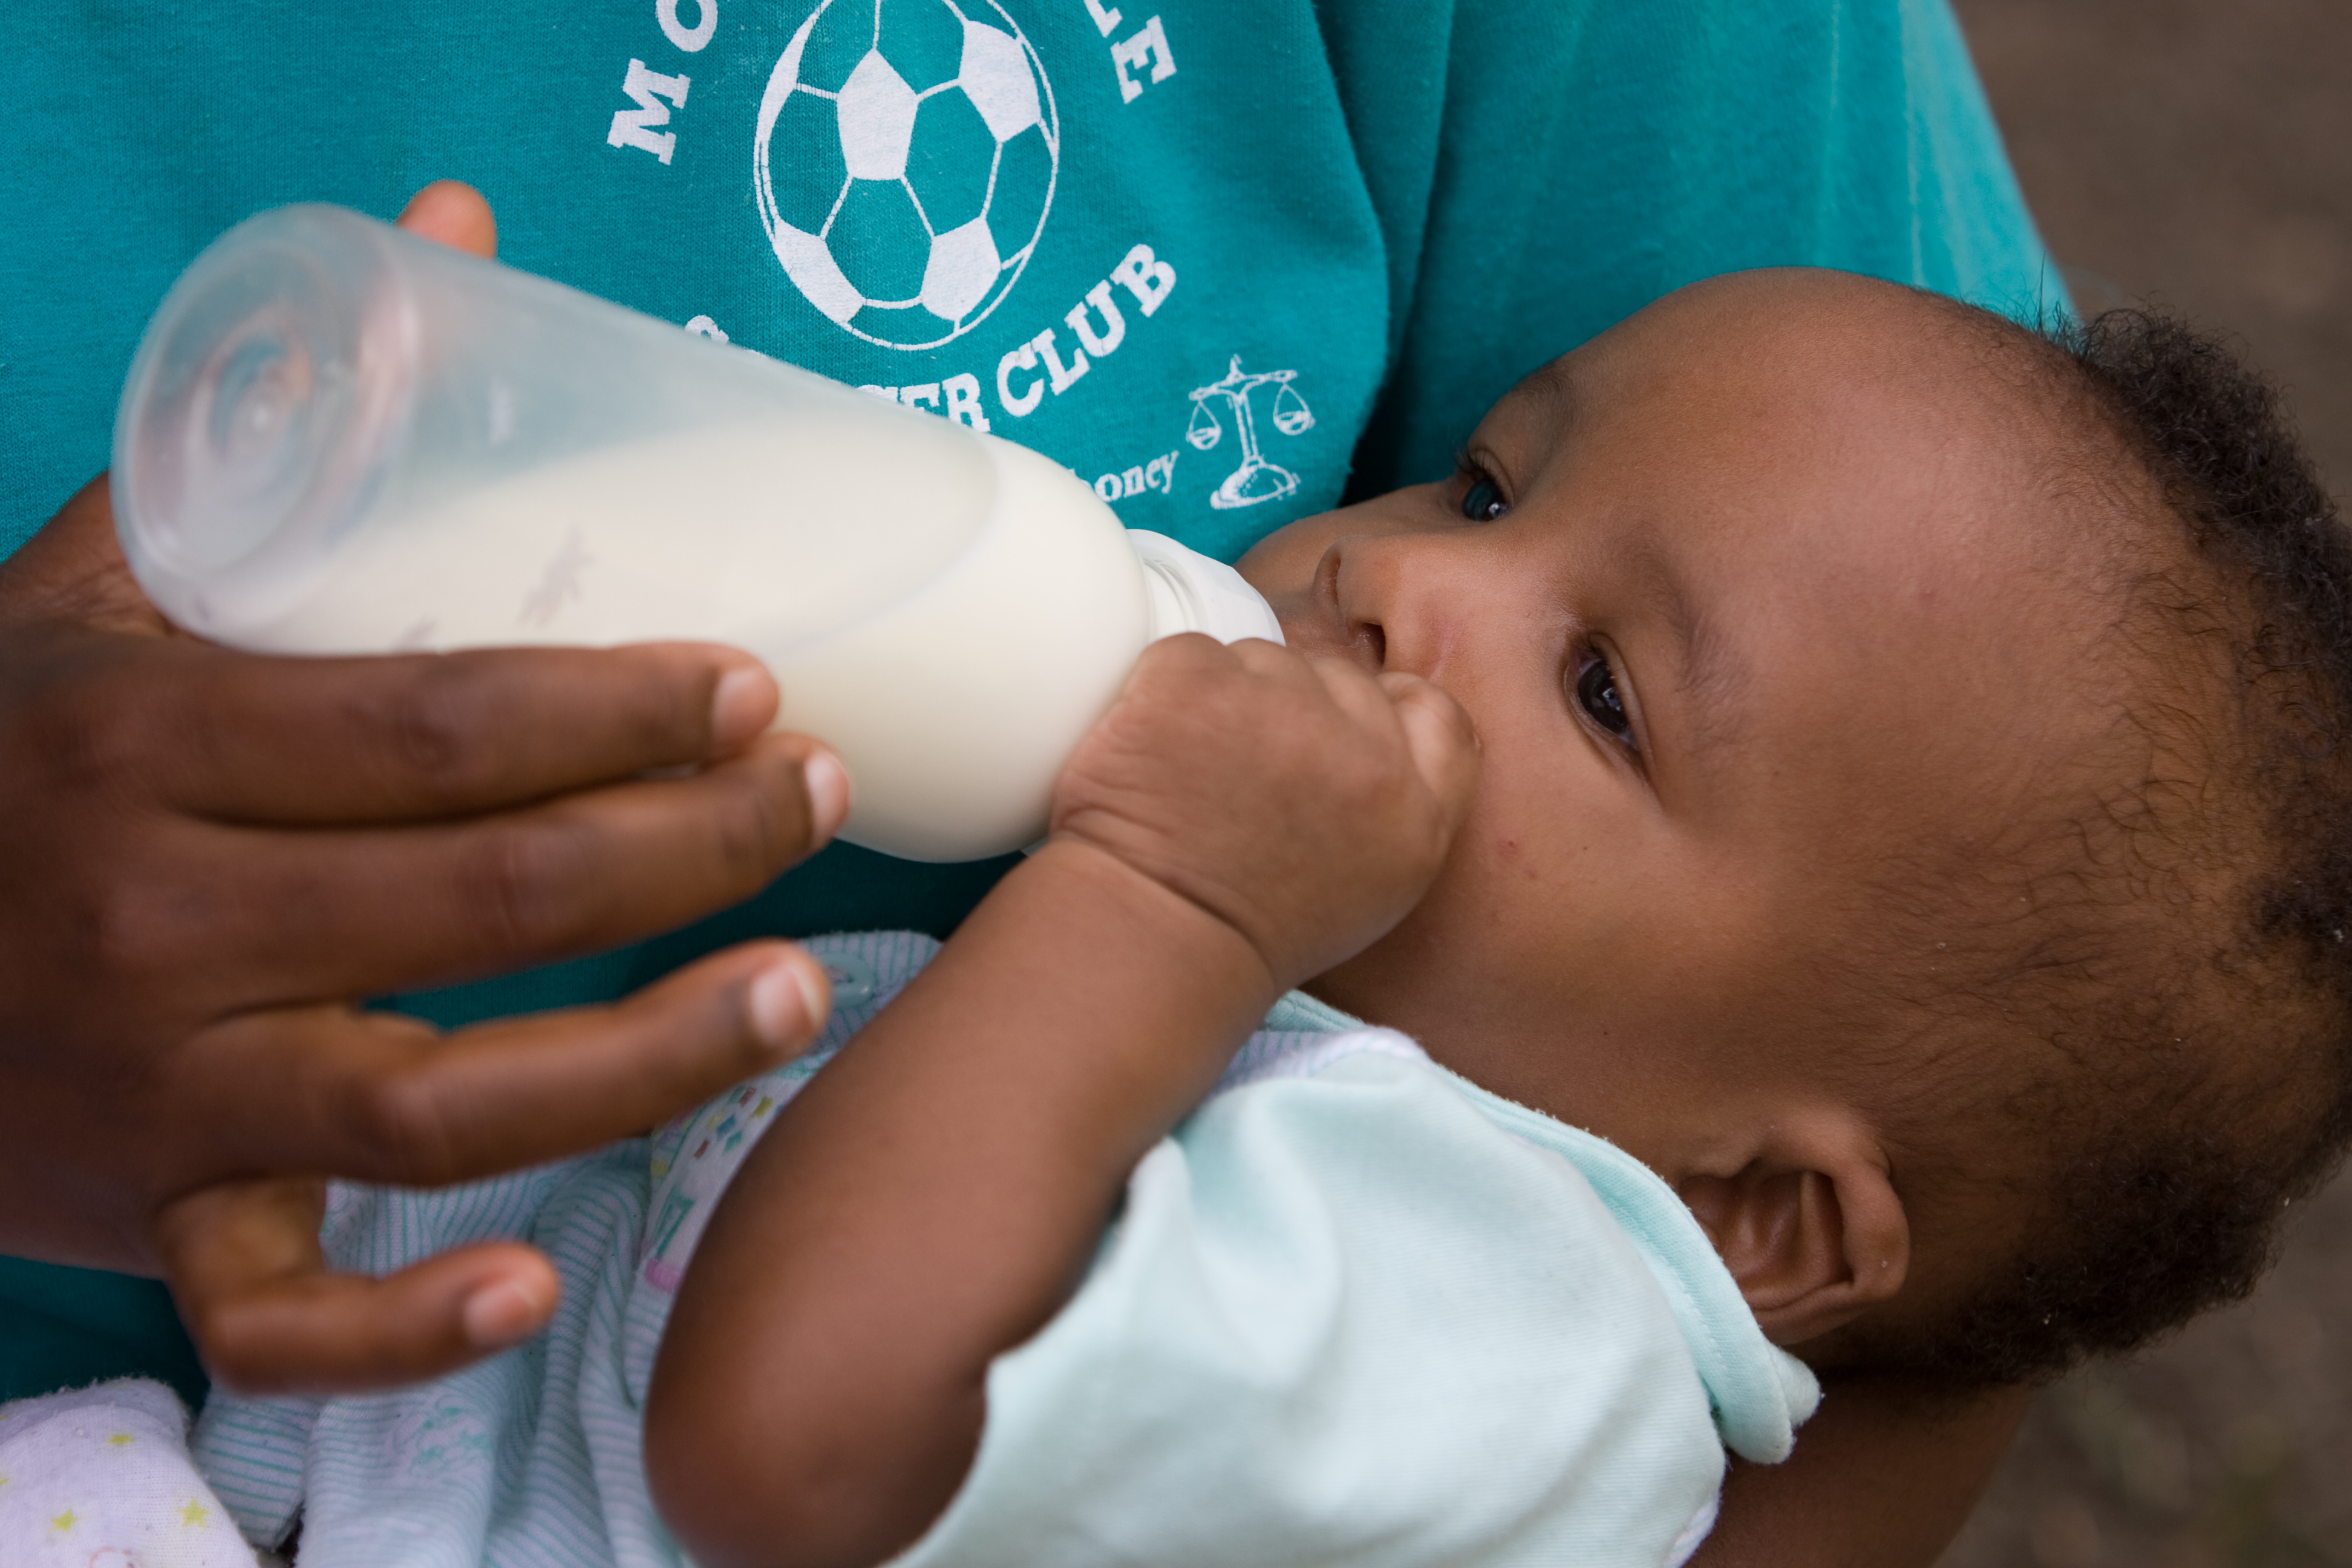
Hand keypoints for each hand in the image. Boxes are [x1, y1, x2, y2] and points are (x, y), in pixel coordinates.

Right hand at [0, 182, 847, 1392]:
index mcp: (149, 741)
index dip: (624, 713)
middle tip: (820, 802)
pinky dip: (401, 1334)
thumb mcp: (96, 575)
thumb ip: (276, 424)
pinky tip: (537, 1289)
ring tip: (798, 996)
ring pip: (438, 1109)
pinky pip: (274, 1320)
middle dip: (688, 852)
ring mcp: (154, 1094)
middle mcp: (157, 924)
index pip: (442, 726)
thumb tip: (450, 232)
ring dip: (641, 1066)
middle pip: (486, 901)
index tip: (762, 692)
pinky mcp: (143, 1224)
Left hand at [1051, 633, 1479, 991]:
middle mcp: (1361, 756)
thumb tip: (1384, 718)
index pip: (1432, 711)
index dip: (1383, 706)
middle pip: (1335, 678)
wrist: (1150, 943)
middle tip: (1239, 771)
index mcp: (1414, 812)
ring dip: (1226, 696)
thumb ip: (1398, 803)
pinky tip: (1153, 747)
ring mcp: (1280, 712)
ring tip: (1192, 770)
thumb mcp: (1371, 889)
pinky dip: (1163, 690)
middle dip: (1289, 708)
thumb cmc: (1246, 930)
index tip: (1335, 726)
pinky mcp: (1199, 685)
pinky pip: (1189, 653)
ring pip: (1260, 658)